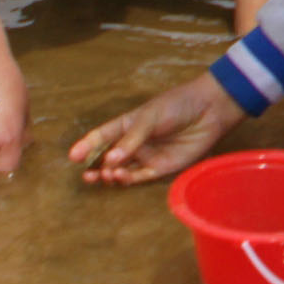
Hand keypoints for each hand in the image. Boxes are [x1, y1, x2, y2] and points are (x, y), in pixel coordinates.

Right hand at [70, 74, 241, 184]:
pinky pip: (139, 177)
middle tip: (86, 175)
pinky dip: (127, 179)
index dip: (86, 146)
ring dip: (110, 175)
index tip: (72, 156)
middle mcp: (133, 143)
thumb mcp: (150, 116)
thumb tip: (110, 159)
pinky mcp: (161, 167)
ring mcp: (146, 156)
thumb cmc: (177, 105)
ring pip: (121, 171)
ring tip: (106, 174)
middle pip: (107, 159)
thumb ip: (131, 138)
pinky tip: (120, 175)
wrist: (210, 109)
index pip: (101, 137)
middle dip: (94, 168)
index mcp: (126, 125)